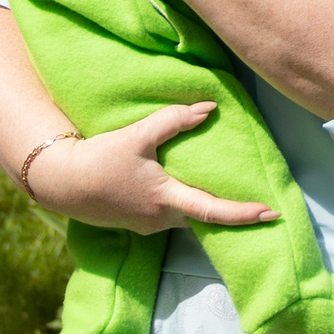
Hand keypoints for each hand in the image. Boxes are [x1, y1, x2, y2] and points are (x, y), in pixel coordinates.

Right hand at [26, 103, 280, 232]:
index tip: (272, 213)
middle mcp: (161, 219)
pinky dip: (185, 205)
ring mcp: (148, 225)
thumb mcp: (137, 136)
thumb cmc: (100, 159)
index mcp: (166, 200)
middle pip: (204, 217)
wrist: (61, 182)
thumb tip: (208, 108)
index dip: (245, 214)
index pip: (214, 211)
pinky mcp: (137, 222)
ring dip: (205, 207)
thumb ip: (173, 121)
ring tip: (226, 193)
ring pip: (187, 217)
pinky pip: (170, 215)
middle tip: (259, 205)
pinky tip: (185, 190)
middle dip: (231, 212)